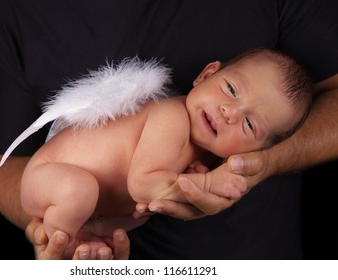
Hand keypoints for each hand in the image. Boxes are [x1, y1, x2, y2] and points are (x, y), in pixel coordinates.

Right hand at [25, 218, 129, 259]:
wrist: (72, 215)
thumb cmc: (53, 223)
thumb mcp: (40, 224)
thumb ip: (37, 229)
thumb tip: (42, 235)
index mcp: (53, 259)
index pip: (51, 260)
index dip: (55, 249)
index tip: (61, 235)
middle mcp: (73, 265)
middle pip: (77, 271)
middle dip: (81, 262)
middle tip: (84, 249)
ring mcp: (93, 261)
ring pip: (99, 269)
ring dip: (102, 261)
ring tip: (104, 250)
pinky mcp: (111, 255)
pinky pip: (119, 256)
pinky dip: (121, 247)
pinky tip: (119, 234)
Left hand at [145, 150, 268, 219]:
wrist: (251, 164)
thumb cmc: (254, 161)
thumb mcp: (258, 160)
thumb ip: (251, 163)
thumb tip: (235, 163)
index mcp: (227, 196)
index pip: (211, 201)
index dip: (196, 194)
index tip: (181, 182)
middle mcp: (213, 202)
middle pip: (191, 211)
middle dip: (172, 208)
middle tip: (153, 204)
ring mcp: (201, 201)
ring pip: (180, 209)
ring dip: (163, 209)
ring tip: (142, 208)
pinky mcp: (193, 195)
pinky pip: (176, 202)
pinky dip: (162, 203)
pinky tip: (143, 206)